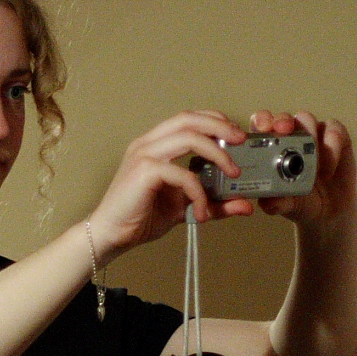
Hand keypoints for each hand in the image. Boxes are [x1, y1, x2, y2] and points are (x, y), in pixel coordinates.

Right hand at [88, 110, 255, 258]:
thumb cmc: (139, 218)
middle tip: (241, 141)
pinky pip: (182, 174)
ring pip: (189, 138)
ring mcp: (144, 155)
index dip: (213, 120)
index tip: (236, 134)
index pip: (187, 119)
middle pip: (189, 119)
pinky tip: (202, 211)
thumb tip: (245, 204)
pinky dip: (198, 192)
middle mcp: (148, 144)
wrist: (111, 236)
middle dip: (220, 126)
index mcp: (154, 145)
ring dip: (216, 153)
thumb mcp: (185, 208)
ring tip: (232, 173)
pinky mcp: (144, 171)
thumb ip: (214, 202)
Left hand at [252, 110, 355, 225]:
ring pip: (307, 119)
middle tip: (284, 130)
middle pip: (282, 117)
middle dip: (281, 120)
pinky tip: (329, 170)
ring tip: (314, 168)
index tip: (262, 129)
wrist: (329, 212)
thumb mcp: (286, 206)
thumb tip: (268, 201)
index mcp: (270, 149)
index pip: (259, 126)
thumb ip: (276, 203)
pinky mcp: (336, 136)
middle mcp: (290, 137)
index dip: (260, 121)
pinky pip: (334, 130)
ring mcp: (313, 133)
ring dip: (309, 138)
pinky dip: (331, 147)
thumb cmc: (301, 204)